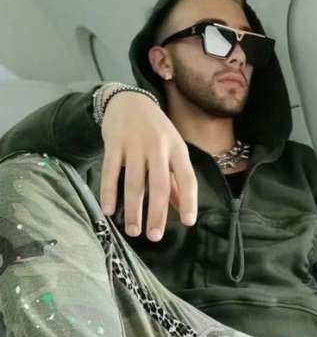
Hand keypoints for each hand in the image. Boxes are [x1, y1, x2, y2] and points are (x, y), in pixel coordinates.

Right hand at [100, 92, 197, 240]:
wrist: (129, 100)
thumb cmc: (156, 132)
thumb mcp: (172, 151)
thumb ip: (177, 180)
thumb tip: (182, 210)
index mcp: (177, 150)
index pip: (187, 178)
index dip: (189, 201)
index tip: (188, 222)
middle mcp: (158, 147)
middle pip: (159, 185)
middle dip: (157, 213)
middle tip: (154, 236)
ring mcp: (135, 144)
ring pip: (134, 182)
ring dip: (133, 210)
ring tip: (133, 231)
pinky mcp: (114, 143)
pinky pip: (110, 171)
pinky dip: (109, 192)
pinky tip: (109, 211)